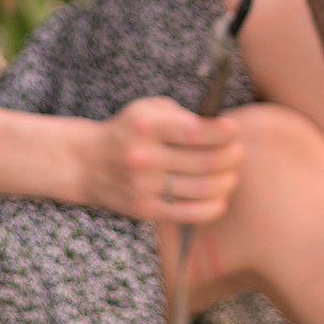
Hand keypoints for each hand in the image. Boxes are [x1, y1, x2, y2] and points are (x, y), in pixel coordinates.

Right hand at [78, 97, 242, 225]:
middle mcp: (145, 156)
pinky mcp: (145, 209)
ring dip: (227, 181)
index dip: (223, 132)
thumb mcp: (147, 109)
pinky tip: (220, 199)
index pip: (196, 131)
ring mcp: (144, 186)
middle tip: (238, 152)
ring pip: (203, 189)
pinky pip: (188, 213)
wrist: (86, 162)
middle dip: (232, 156)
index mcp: (147, 126)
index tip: (234, 130)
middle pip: (206, 161)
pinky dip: (212, 208)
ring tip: (231, 174)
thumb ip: (181, 115)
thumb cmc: (127, 131)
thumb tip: (219, 128)